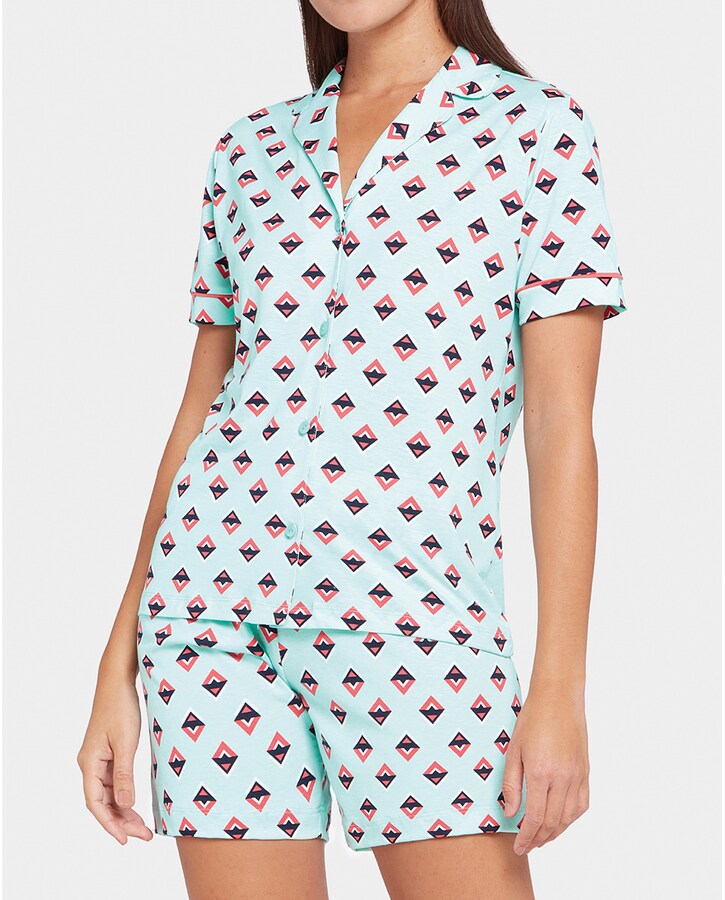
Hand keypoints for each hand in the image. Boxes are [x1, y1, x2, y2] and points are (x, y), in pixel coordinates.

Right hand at [77, 670, 152, 844]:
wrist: (118, 682)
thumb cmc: (121, 708)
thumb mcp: (126, 742)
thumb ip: (124, 775)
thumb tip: (126, 805)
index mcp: (89, 763)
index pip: (95, 803)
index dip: (109, 823)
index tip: (125, 840)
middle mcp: (90, 764)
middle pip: (103, 802)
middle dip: (121, 821)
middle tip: (144, 836)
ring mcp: (99, 759)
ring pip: (110, 794)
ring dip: (125, 810)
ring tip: (144, 827)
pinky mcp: (109, 753)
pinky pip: (115, 782)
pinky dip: (126, 795)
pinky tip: (137, 805)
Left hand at [502, 684, 589, 854]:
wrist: (559, 699)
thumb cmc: (532, 720)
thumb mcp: (513, 750)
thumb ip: (511, 785)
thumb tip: (510, 813)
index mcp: (540, 772)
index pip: (534, 818)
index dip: (526, 837)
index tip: (518, 847)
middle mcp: (562, 778)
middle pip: (552, 823)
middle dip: (539, 839)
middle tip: (527, 846)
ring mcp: (577, 776)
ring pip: (568, 818)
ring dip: (555, 833)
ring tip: (541, 837)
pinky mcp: (585, 772)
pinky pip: (582, 804)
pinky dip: (571, 818)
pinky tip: (560, 821)